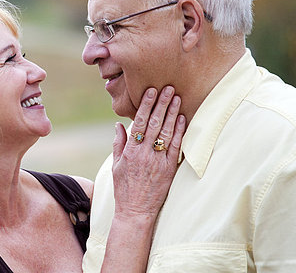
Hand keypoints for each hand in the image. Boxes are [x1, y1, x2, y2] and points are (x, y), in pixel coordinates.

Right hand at [111, 86, 184, 218]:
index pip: (139, 123)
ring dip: (172, 113)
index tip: (151, 91)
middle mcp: (144, 154)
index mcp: (130, 151)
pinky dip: (180, 132)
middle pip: (155, 124)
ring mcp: (158, 161)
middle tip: (167, 88)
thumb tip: (119, 125)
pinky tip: (182, 119)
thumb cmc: (124, 188)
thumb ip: (118, 143)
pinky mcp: (169, 169)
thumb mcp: (116, 165)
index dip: (146, 106)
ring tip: (177, 98)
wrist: (135, 211)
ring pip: (167, 132)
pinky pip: (176, 147)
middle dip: (162, 104)